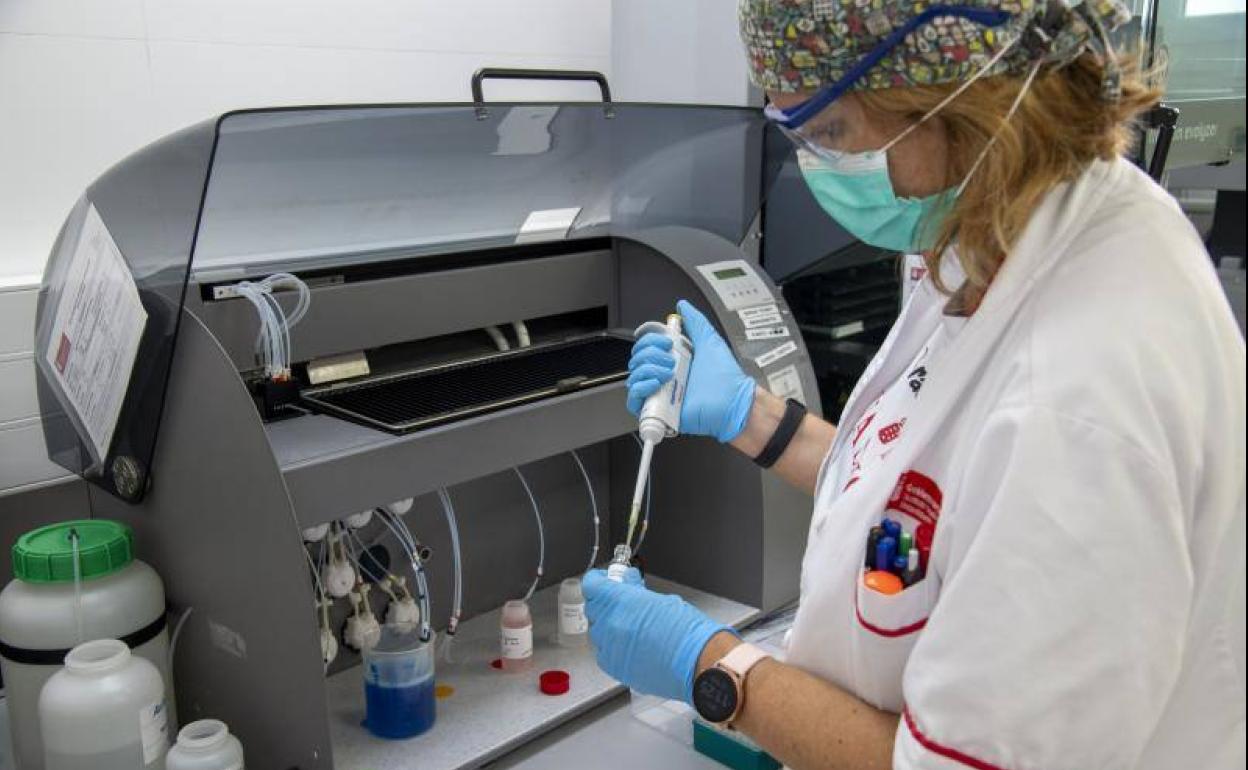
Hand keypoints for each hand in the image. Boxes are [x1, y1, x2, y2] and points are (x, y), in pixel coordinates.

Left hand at [582, 568, 729, 702]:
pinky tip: (633, 645)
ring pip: (598, 632)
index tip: (609, 580)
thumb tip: (629, 586)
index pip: (592, 585)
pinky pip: (605, 653)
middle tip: (625, 600)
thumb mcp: (662, 599)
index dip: (600, 580)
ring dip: (610, 625)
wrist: (699, 663)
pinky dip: (614, 647)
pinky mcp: (616, 669)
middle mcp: (610, 625)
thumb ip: (637, 592)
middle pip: (594, 608)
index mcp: (620, 602)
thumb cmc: (688, 632)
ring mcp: (611, 649)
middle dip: (607, 602)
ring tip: (633, 625)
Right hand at [626, 299, 755, 442]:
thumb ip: (696, 321)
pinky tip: (656, 383)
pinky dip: (640, 388)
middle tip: (670, 359)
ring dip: (648, 369)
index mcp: (674, 360)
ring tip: (669, 373)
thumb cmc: (726, 378)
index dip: (651, 340)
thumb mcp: (710, 341)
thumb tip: (684, 305)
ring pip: (634, 377)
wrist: (732, 403)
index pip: (646, 347)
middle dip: (650, 354)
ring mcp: (661, 393)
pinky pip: (635, 400)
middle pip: (637, 360)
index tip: (668, 341)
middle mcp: (664, 376)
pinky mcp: (659, 411)